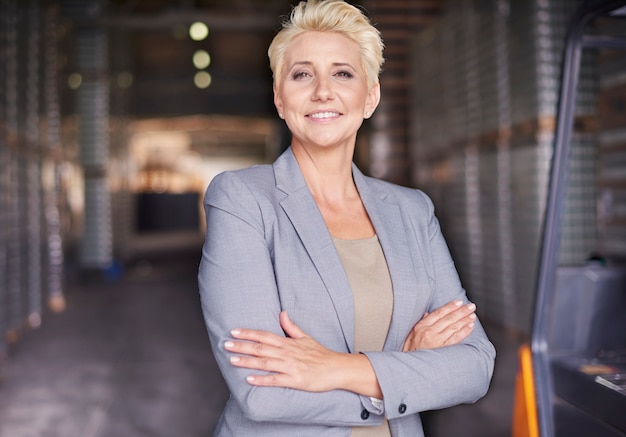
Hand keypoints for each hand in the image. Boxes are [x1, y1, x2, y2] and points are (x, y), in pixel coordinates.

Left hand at [224, 311, 343, 391]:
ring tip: (232, 360)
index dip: (249, 333)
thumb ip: (291, 327)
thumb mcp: (305, 337)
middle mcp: (287, 353)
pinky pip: (276, 380)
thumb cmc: (321, 354)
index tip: (234, 331)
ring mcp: (290, 366)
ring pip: (265, 362)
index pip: (264, 335)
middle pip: (261, 348)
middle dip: (242, 346)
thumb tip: (282, 313)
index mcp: (288, 343)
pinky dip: (262, 379)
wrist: (336, 368)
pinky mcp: (295, 380)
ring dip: (248, 361)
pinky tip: (250, 379)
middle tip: (226, 344)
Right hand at [402, 300, 475, 351]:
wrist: (410, 366)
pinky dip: (464, 331)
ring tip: (472, 315)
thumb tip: (427, 314)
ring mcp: (436, 341)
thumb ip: (420, 323)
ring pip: (453, 327)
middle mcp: (429, 332)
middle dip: (461, 311)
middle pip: (448, 319)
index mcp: (421, 326)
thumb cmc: (409, 351)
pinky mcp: (442, 350)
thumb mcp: (410, 334)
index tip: (458, 302)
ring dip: (465, 320)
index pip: (438, 313)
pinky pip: (455, 338)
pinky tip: (470, 327)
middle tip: (471, 306)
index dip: (450, 307)